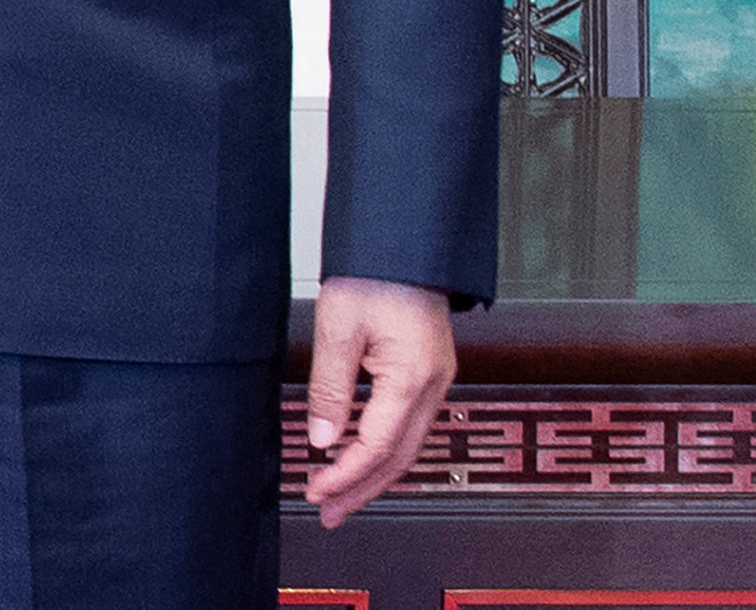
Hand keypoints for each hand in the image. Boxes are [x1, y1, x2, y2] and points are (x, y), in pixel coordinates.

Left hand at [302, 273, 455, 526]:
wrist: (404, 244)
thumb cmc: (375, 273)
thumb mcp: (338, 327)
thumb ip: (330, 387)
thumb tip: (323, 438)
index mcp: (412, 377)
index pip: (377, 446)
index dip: (346, 476)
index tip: (318, 492)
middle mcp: (434, 385)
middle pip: (399, 457)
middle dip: (363, 489)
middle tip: (330, 512)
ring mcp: (437, 380)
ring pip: (407, 445)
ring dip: (374, 474)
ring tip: (341, 495)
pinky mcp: (430, 372)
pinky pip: (410, 424)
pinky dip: (385, 448)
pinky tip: (362, 456)